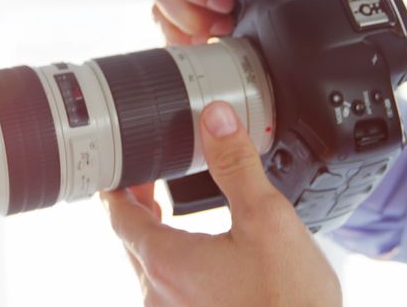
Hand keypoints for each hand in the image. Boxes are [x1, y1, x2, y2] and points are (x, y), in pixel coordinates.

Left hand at [100, 101, 341, 306]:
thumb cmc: (288, 301)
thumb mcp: (267, 218)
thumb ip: (236, 165)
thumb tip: (216, 119)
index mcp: (166, 262)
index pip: (119, 216)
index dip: (118, 186)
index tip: (122, 167)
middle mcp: (159, 295)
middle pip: (133, 242)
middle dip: (139, 208)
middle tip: (152, 181)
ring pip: (152, 270)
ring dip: (158, 239)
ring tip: (173, 215)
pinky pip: (173, 292)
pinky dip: (177, 266)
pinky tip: (205, 259)